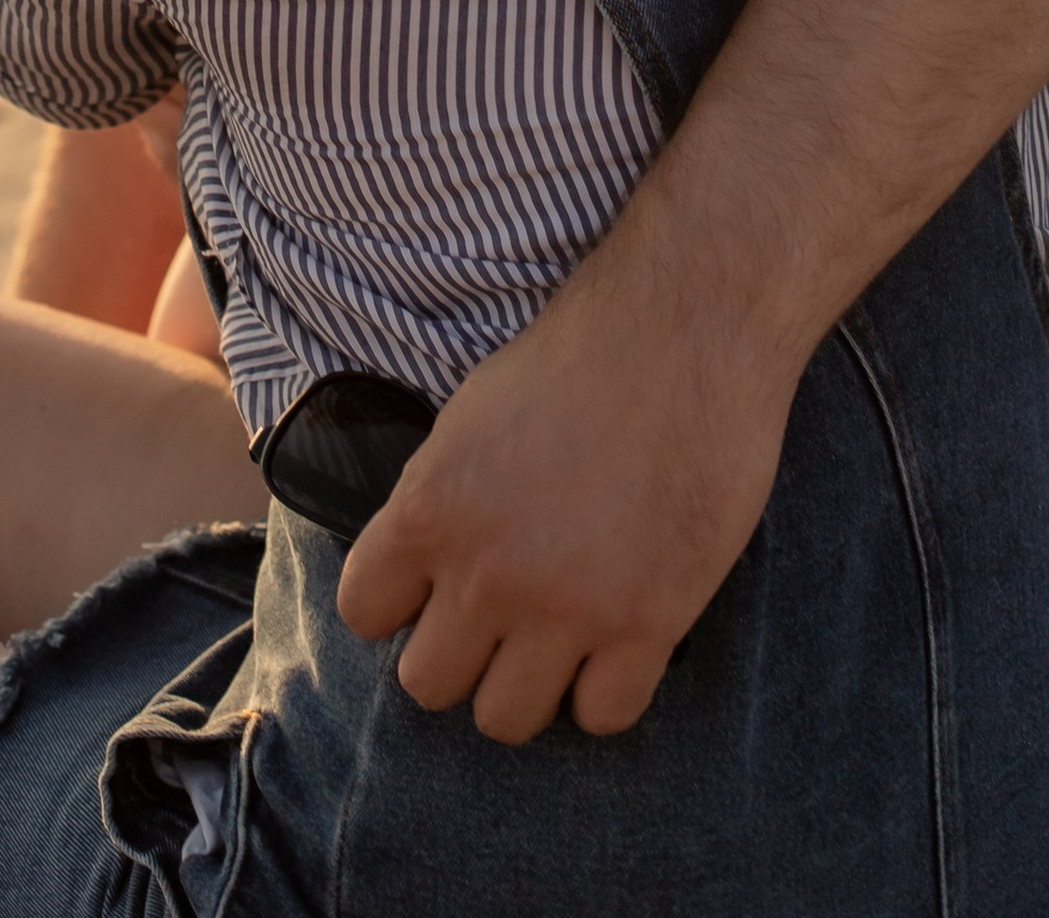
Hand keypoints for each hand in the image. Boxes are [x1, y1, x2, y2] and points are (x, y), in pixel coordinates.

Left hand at [333, 237, 804, 741]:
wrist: (685, 329)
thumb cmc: (579, 355)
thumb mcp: (469, 416)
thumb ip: (438, 501)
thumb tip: (424, 567)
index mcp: (430, 507)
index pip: (363, 612)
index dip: (399, 602)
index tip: (432, 587)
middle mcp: (486, 571)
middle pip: (428, 684)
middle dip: (459, 652)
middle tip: (498, 617)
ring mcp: (567, 607)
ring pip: (505, 719)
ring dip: (526, 684)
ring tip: (554, 639)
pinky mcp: (647, 624)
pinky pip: (602, 717)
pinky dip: (606, 689)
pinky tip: (617, 641)